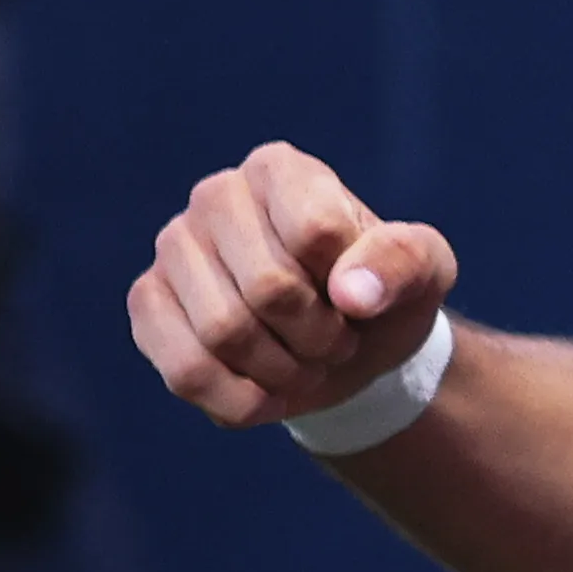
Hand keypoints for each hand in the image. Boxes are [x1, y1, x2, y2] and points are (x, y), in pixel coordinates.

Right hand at [128, 141, 459, 429]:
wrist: (348, 344)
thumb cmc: (384, 291)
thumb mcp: (425, 270)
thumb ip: (403, 264)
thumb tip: (352, 294)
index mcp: (282, 170)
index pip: (315, 233)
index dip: (353, 286)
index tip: (363, 296)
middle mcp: (215, 196)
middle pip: (268, 289)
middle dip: (319, 337)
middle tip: (338, 342)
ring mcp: (173, 248)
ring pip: (224, 334)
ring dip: (285, 371)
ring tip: (305, 361)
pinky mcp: (148, 303)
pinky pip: (185, 370)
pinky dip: (242, 400)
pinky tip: (267, 392)